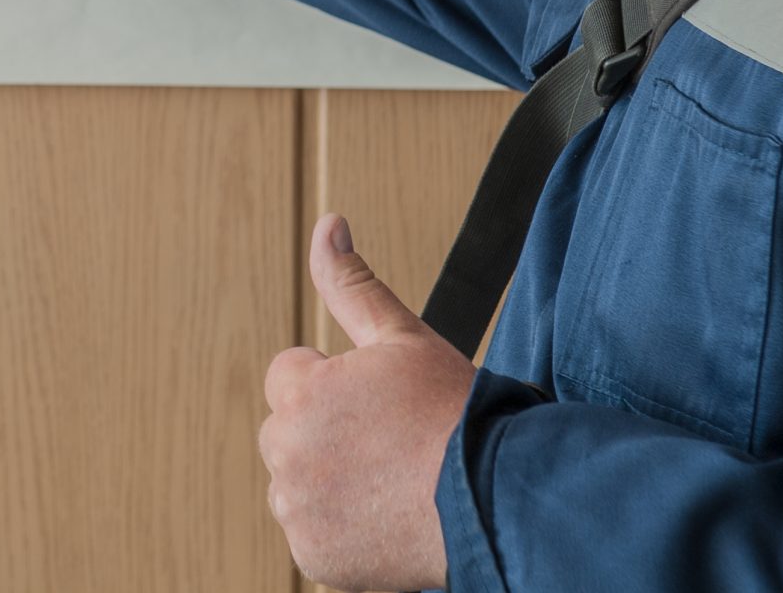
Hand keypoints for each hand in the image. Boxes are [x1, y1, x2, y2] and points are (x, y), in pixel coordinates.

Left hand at [260, 215, 476, 591]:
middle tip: (389, 446)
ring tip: (391, 483)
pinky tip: (385, 520)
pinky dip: (340, 532)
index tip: (376, 404)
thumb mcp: (403, 338)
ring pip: (297, 485)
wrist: (496, 499)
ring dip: (329, 483)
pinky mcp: (314, 557)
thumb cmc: (454, 415)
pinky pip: (313, 535)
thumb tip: (328, 225)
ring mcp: (298, 509)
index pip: (288, 375)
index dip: (334, 383)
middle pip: (286, 432)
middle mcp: (287, 451)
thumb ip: (351, 283)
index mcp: (301, 390)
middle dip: (324, 433)